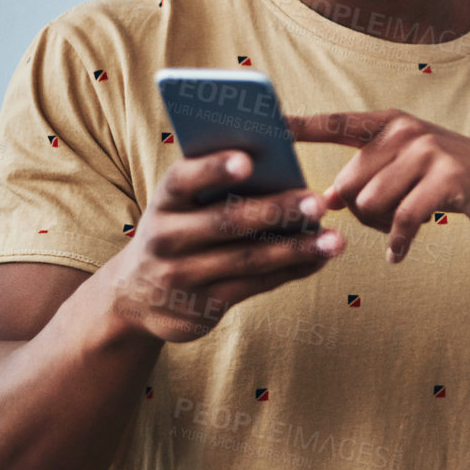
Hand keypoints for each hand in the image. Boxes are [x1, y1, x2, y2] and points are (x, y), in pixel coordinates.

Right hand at [96, 150, 342, 342]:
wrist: (134, 296)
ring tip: (335, 239)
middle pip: (224, 222)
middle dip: (275, 211)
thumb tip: (283, 168)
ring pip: (246, 260)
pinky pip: (253, 286)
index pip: (183, 179)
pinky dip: (290, 272)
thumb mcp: (179, 207)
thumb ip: (215, 188)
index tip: (248, 160)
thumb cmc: (176, 230)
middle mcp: (165, 238)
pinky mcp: (200, 308)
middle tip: (318, 201)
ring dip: (296, 249)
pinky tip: (318, 260)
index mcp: (162, 201)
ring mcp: (180, 277)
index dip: (213, 168)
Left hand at [285, 110, 469, 262]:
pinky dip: (398, 243)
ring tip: (402, 227)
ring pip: (371, 204)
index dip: (299, 125)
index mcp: (390, 123)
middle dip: (359, 213)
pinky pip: (402, 220)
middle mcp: (406, 130)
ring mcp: (428, 151)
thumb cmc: (452, 183)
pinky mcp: (447, 178)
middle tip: (387, 220)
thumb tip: (328, 200)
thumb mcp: (409, 168)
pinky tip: (398, 255)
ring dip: (382, 228)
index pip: (335, 123)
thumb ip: (369, 175)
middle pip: (348, 184)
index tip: (267, 123)